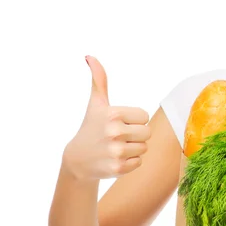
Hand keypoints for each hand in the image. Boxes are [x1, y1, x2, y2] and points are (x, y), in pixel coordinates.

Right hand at [62, 55, 151, 180]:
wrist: (77, 160)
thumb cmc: (91, 127)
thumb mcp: (96, 104)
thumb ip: (99, 80)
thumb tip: (90, 56)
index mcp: (113, 114)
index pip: (144, 116)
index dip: (134, 120)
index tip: (119, 123)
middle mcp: (115, 132)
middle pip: (147, 133)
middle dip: (136, 135)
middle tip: (119, 137)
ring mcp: (116, 151)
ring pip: (144, 148)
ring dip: (134, 149)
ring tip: (116, 147)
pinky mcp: (118, 168)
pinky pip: (139, 162)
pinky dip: (130, 162)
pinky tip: (115, 159)